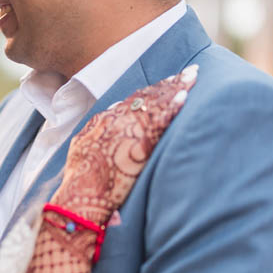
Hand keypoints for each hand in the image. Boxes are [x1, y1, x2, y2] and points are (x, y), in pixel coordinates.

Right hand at [54, 66, 197, 219]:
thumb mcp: (81, 154)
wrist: (79, 199)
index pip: (129, 102)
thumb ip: (95, 138)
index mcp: (100, 123)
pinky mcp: (136, 143)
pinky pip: (157, 121)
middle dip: (168, 84)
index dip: (150, 92)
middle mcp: (112, 120)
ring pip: (153, 103)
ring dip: (174, 88)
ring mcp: (124, 129)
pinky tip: (185, 97)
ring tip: (193, 77)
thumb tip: (104, 128)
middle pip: (144, 97)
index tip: (166, 83)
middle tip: (189, 72)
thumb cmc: (80, 185)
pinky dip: (172, 107)